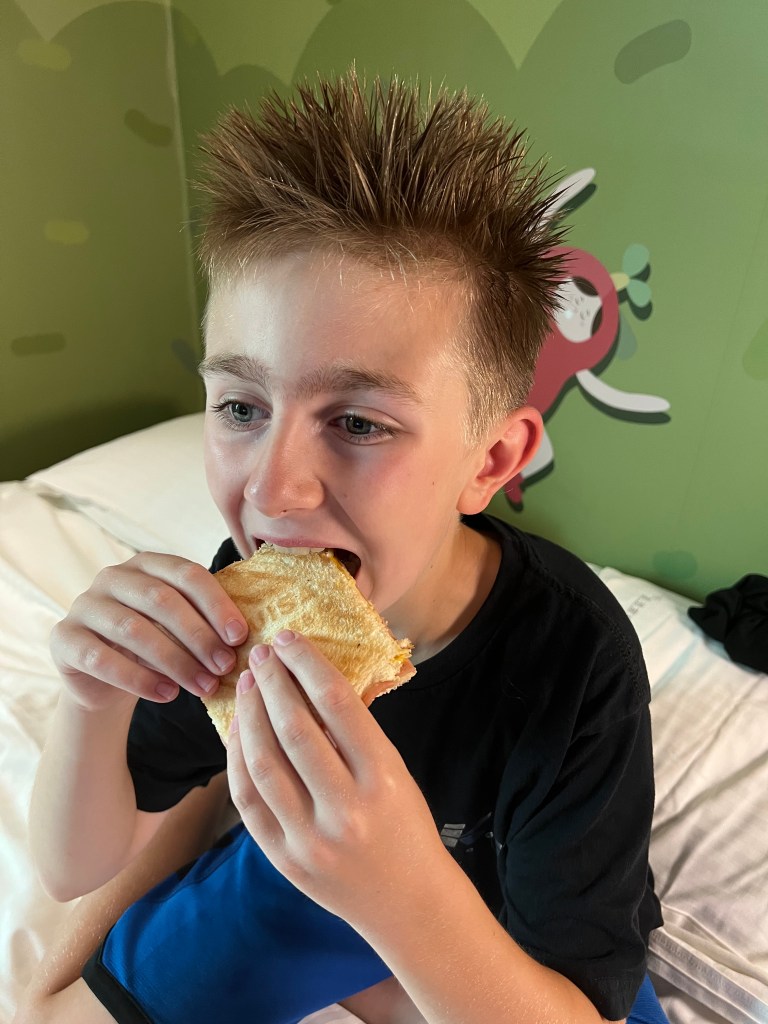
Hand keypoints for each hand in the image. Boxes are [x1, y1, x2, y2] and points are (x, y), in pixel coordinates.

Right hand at [50, 553, 247, 711]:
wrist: (105, 678)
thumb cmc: (155, 645)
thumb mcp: (180, 628)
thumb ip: (206, 622)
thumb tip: (248, 637)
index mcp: (147, 564)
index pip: (187, 574)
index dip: (216, 604)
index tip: (240, 636)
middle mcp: (113, 577)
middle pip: (161, 600)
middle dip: (198, 635)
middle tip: (225, 665)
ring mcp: (85, 605)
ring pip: (133, 630)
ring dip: (175, 661)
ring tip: (203, 687)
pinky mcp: (65, 639)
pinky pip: (102, 659)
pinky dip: (139, 679)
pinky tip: (168, 695)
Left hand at [226, 631, 447, 927]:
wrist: (408, 904)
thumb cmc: (405, 826)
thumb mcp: (395, 772)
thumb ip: (355, 733)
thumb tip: (309, 679)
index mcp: (381, 778)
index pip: (337, 705)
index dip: (307, 664)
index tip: (289, 639)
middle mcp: (344, 810)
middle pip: (294, 731)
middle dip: (273, 684)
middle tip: (260, 654)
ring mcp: (309, 840)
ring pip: (263, 764)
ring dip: (249, 716)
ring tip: (246, 686)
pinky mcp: (283, 860)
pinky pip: (247, 802)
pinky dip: (237, 760)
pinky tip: (238, 731)